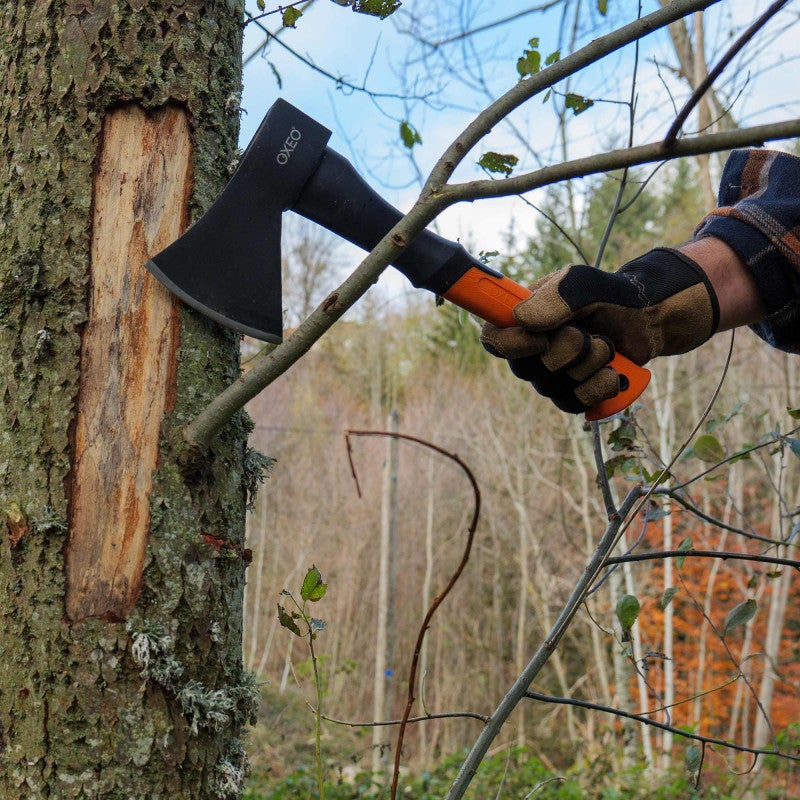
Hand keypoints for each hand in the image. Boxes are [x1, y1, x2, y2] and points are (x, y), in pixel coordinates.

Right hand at [481, 247, 719, 412]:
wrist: (650, 319)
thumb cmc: (612, 295)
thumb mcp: (586, 284)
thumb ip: (557, 297)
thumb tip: (522, 320)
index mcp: (523, 318)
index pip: (492, 339)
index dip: (509, 345)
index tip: (539, 338)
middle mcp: (531, 349)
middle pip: (525, 369)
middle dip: (564, 352)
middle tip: (586, 333)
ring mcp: (551, 375)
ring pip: (552, 388)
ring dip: (587, 367)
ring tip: (605, 346)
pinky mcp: (574, 393)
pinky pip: (574, 404)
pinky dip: (598, 388)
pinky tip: (612, 372)